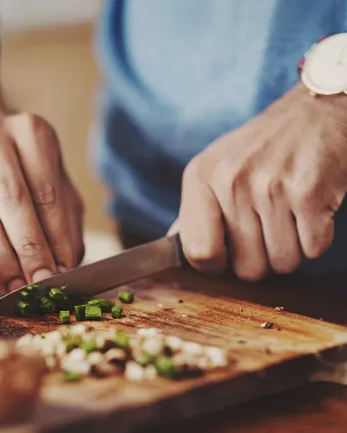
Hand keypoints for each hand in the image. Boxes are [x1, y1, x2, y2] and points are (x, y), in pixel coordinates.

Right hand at [0, 113, 84, 291]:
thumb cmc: (32, 175)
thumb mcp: (59, 189)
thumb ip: (65, 225)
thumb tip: (64, 268)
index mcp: (31, 132)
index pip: (47, 191)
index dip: (55, 236)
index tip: (63, 271)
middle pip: (12, 199)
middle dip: (29, 248)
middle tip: (42, 282)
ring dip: (3, 258)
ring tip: (20, 287)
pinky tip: (1, 278)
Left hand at [176, 83, 346, 279]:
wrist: (314, 111)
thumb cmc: (260, 148)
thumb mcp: (214, 167)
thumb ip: (193, 211)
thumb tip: (171, 246)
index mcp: (200, 176)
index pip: (198, 252)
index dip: (216, 264)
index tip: (227, 255)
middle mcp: (231, 181)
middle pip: (246, 268)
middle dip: (260, 260)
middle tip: (266, 228)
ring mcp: (271, 187)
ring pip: (282, 263)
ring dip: (290, 250)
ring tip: (287, 215)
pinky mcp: (310, 192)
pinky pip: (313, 249)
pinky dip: (315, 239)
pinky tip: (308, 210)